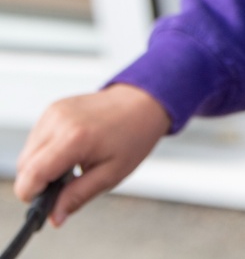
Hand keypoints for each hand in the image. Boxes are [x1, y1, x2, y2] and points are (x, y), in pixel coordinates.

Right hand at [13, 84, 169, 225]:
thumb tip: (55, 217)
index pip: (32, 174)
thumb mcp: (112, 173)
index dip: (32, 195)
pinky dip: (44, 152)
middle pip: (24, 166)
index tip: (45, 203)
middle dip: (38, 182)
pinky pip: (35, 140)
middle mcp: (60, 121)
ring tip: (71, 166)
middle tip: (66, 185)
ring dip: (40, 167)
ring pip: (27, 154)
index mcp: (75, 137)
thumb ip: (78, 196)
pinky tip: (68, 152)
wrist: (143, 103)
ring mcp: (54, 113)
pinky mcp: (52, 109)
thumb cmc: (134, 135)